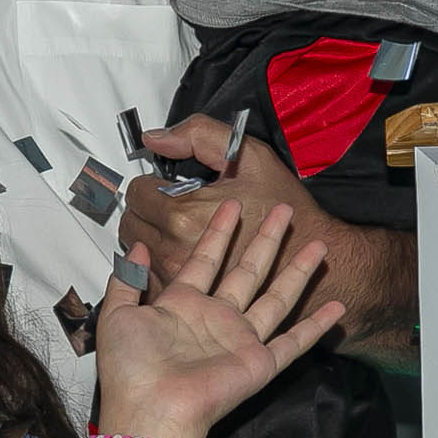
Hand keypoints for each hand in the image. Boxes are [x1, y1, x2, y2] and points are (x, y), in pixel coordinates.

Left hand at [93, 201, 341, 437]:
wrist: (150, 410)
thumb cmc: (130, 367)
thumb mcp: (116, 315)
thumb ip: (127, 280)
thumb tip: (136, 247)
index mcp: (183, 305)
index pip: (207, 259)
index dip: (220, 232)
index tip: (233, 203)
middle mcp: (216, 318)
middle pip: (248, 270)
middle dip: (267, 239)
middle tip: (285, 209)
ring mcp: (241, 340)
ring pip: (277, 297)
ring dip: (298, 271)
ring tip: (320, 242)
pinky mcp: (260, 364)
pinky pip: (293, 341)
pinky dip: (316, 326)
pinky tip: (338, 306)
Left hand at [122, 117, 316, 281]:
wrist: (306, 254)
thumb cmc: (280, 207)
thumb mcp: (246, 156)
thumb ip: (197, 136)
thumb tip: (155, 137)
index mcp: (184, 216)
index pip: (137, 194)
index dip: (151, 183)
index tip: (166, 184)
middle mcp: (174, 252)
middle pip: (131, 225)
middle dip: (146, 211)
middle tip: (168, 205)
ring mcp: (177, 280)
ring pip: (137, 253)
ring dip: (149, 238)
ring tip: (173, 228)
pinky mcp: (183, 301)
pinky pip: (150, 279)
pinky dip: (156, 266)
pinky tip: (176, 254)